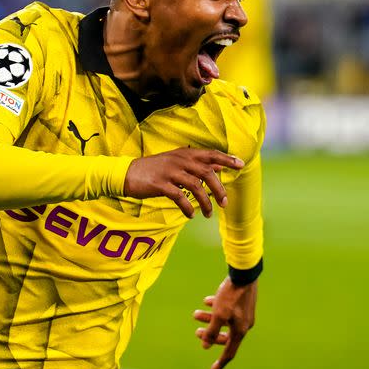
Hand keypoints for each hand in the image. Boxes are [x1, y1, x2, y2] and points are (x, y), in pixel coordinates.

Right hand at [123, 148, 243, 217]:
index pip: (210, 154)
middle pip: (207, 172)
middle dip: (218, 189)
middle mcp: (179, 160)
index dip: (226, 159)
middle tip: (224, 203)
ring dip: (205, 202)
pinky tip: (191, 214)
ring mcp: (170, 172)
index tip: (241, 165)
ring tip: (208, 214)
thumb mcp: (176, 162)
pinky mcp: (161, 184)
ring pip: (196, 186)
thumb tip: (220, 166)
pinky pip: (180, 197)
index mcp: (184, 154)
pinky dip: (188, 207)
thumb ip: (197, 164)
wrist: (126, 174)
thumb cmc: (154, 169)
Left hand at [193, 277, 256, 368]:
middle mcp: (243, 324)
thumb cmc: (231, 295)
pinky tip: (207, 300)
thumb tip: (205, 346)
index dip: (220, 363)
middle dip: (209, 335)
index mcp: (240, 331)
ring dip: (209, 319)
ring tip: (196, 313)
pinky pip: (227, 309)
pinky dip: (216, 308)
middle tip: (197, 332)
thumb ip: (212, 331)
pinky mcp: (242, 302)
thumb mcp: (218, 314)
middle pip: (224, 336)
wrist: (244, 273)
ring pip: (224, 321)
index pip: (229, 352)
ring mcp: (244, 313)